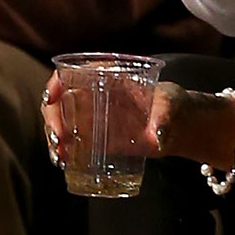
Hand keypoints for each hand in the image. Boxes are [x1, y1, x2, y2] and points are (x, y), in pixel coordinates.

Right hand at [42, 74, 234, 175]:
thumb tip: (156, 135)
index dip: (56, 83)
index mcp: (108, 77)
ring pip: (63, 122)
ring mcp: (94, 117)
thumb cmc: (176, 105)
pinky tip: (62, 161)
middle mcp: (95, 95)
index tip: (52, 99)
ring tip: (59, 156)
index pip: (72, 72)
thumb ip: (164, 116)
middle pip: (60, 100)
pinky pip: (73, 140)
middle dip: (52, 118)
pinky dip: (63, 150)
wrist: (182, 125)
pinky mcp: (98, 136)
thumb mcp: (172, 104)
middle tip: (58, 139)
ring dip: (54, 137)